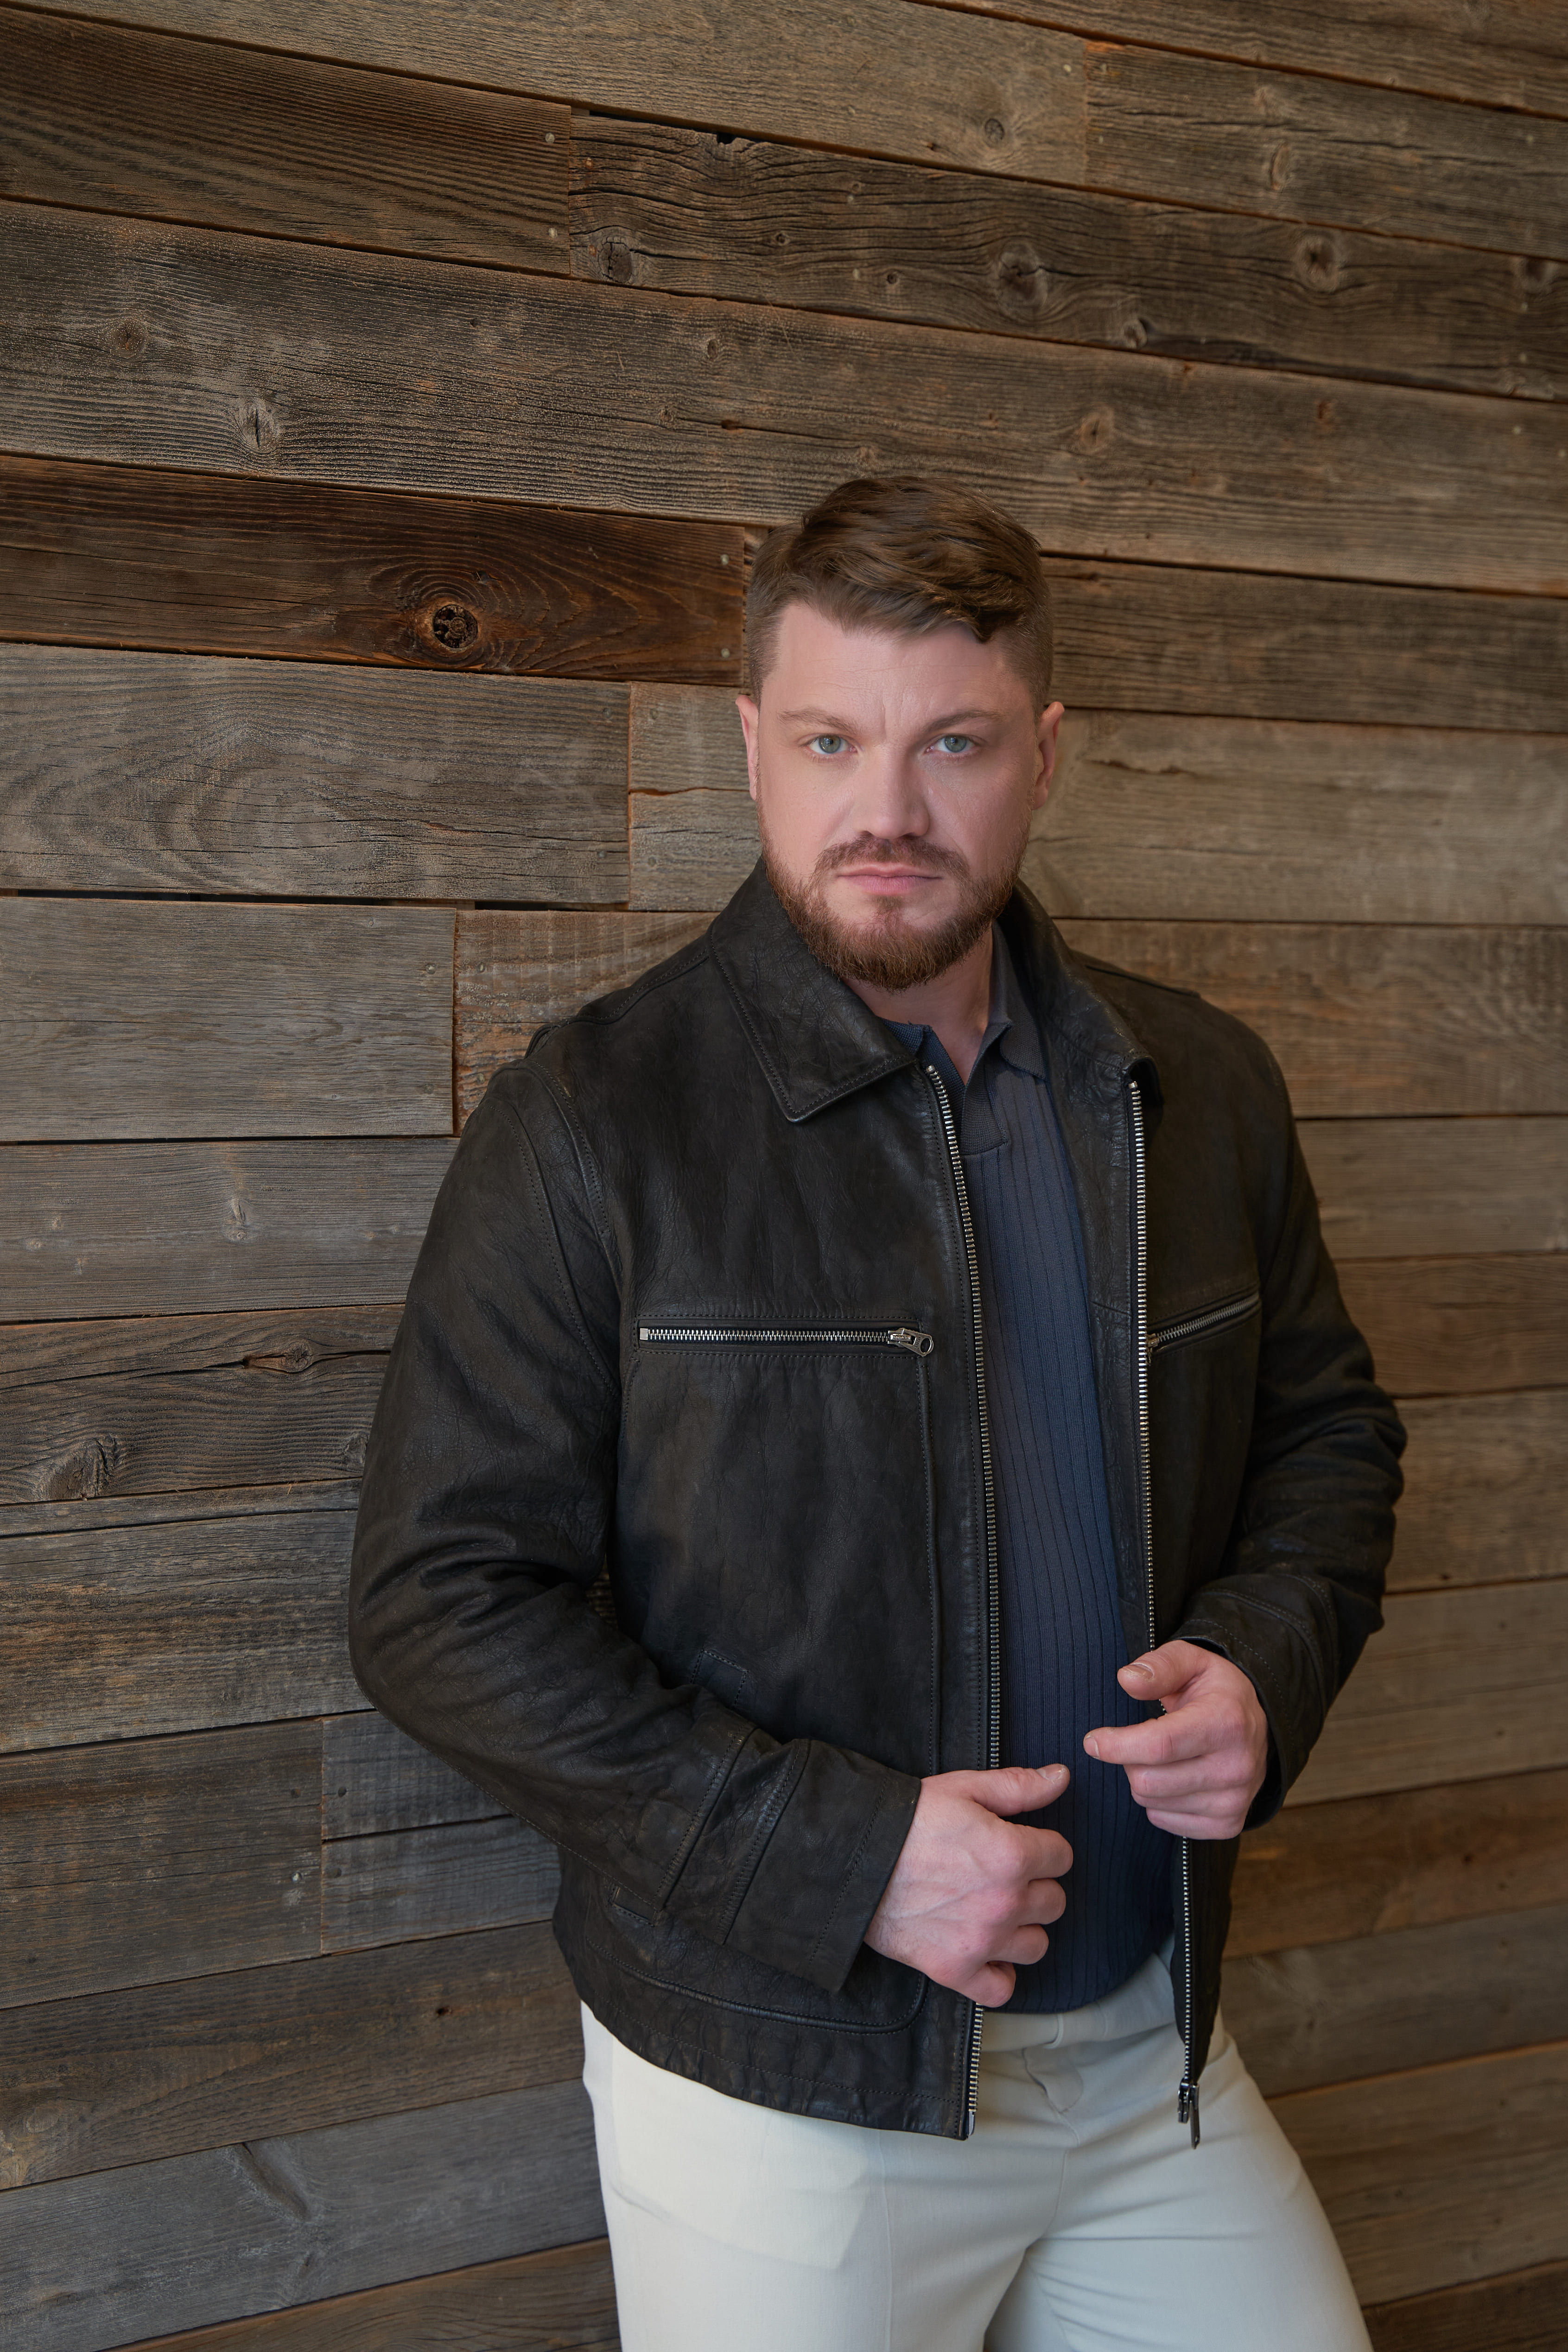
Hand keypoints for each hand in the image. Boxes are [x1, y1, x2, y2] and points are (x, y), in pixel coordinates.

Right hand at [865, 1763, 1072, 2004]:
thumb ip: (1020, 1786)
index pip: (1062, 1857)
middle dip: (1034, 1885)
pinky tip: (987, 1951)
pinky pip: (1001, 1989)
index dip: (1043, 1846)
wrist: (852, 1856)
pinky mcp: (954, 1969)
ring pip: (1036, 1944)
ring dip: (1022, 1928)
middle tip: (1002, 1874)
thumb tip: (1061, 1778)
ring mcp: (981, 1941)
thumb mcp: (964, 1788)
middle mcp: (1004, 1902)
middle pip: (1054, 1901)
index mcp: (1012, 1854)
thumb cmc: (907, 1819)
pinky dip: (998, 1973)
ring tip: (994, 1910)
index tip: (1021, 1844)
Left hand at [1084, 1641, 1267, 1838]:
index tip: (1091, 1741)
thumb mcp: (1191, 1661)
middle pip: (1148, 1781)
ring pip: (1152, 1803)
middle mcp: (1235, 1767)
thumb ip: (1159, 1665)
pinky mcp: (1228, 1825)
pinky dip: (1159, 1802)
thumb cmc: (1215, 1690)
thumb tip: (1127, 1679)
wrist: (1258, 1725)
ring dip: (1143, 1780)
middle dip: (1129, 1760)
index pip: (1159, 1745)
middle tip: (1137, 1741)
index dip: (1117, 1745)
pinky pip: (1166, 1822)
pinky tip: (1174, 1778)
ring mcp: (1234, 1801)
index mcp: (1226, 1722)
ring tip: (1161, 1757)